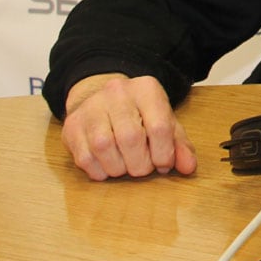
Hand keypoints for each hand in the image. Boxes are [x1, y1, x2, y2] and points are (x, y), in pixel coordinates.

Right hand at [60, 73, 195, 180]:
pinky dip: (100, 171)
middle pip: (131, 138)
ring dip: (118, 168)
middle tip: (143, 168)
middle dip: (140, 164)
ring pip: (104, 147)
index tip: (163, 164)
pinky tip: (108, 167)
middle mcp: (116, 93)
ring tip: (126, 167)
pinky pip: (85, 158)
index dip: (164, 154)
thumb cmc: (140, 115)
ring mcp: (91, 108)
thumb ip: (179, 145)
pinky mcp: (72, 126)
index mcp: (146, 89)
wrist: (103, 100)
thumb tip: (189, 167)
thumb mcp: (164, 123)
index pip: (159, 127)